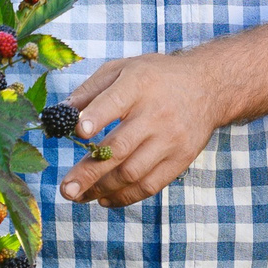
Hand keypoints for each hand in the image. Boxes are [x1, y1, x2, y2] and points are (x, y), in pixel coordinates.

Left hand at [60, 52, 237, 208]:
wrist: (208, 88)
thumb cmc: (156, 77)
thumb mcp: (124, 69)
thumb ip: (90, 90)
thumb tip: (59, 114)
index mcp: (139, 84)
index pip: (116, 101)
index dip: (96, 117)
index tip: (78, 132)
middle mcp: (157, 113)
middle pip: (120, 148)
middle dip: (89, 172)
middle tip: (65, 189)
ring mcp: (171, 139)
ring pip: (132, 172)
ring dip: (102, 189)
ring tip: (79, 196)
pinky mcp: (181, 158)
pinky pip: (150, 185)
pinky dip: (124, 196)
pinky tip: (104, 198)